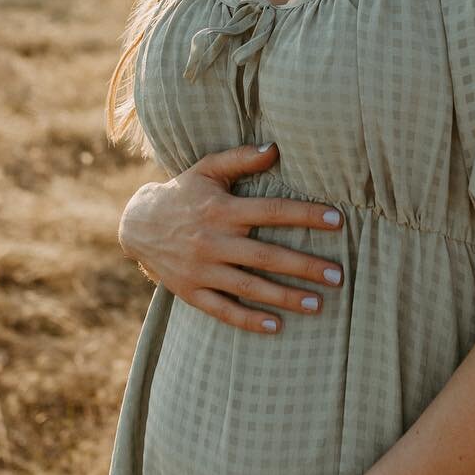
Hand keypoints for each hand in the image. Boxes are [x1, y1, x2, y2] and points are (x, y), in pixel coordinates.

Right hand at [119, 143, 345, 332]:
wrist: (136, 224)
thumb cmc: (183, 193)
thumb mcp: (207, 169)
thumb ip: (240, 158)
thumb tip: (276, 148)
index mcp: (222, 210)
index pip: (271, 212)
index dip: (306, 215)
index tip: (338, 221)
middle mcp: (213, 241)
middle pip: (266, 256)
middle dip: (305, 267)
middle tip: (338, 276)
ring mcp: (201, 269)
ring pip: (250, 286)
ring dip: (285, 297)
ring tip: (318, 304)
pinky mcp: (191, 292)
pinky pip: (222, 310)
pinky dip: (248, 320)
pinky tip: (276, 326)